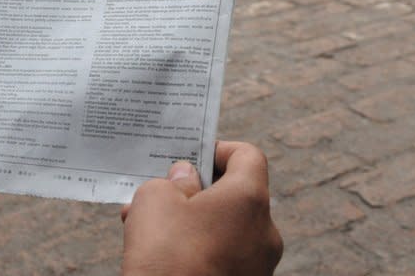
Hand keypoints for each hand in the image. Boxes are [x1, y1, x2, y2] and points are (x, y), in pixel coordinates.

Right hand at [121, 141, 282, 275]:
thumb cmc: (165, 254)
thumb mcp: (155, 198)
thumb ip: (173, 180)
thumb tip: (185, 180)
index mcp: (249, 199)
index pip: (247, 156)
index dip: (218, 150)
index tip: (190, 158)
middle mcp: (265, 231)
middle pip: (235, 194)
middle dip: (196, 190)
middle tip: (162, 192)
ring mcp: (260, 264)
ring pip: (226, 228)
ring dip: (192, 221)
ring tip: (149, 225)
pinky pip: (225, 256)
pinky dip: (199, 248)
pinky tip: (163, 253)